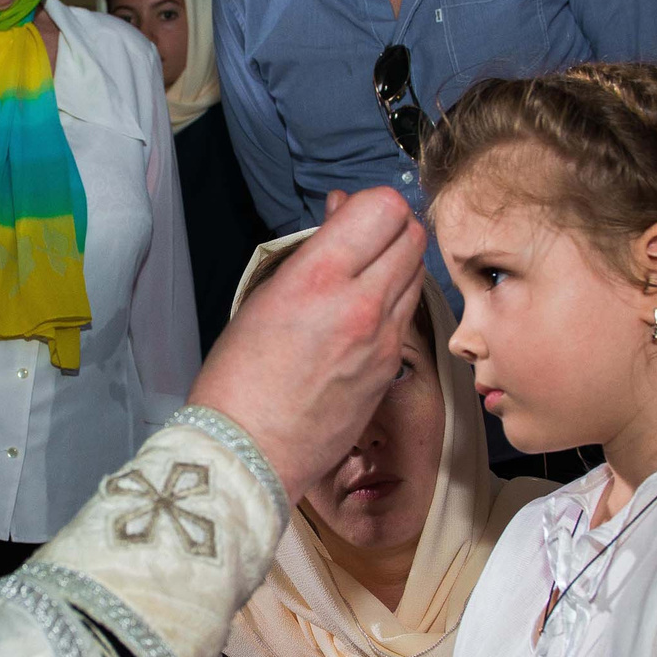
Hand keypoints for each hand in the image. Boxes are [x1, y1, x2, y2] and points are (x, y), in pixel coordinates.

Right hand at [187, 187, 425, 500]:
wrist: (249, 452)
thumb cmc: (238, 378)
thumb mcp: (264, 297)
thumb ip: (312, 250)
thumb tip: (340, 212)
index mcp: (318, 277)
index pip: (383, 208)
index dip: (369, 204)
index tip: (351, 216)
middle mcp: (361, 303)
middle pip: (412, 235)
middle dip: (392, 228)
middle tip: (364, 240)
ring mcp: (383, 339)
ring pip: (418, 273)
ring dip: (398, 263)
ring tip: (363, 276)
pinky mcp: (391, 369)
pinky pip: (408, 314)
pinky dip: (395, 301)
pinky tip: (364, 313)